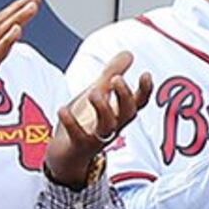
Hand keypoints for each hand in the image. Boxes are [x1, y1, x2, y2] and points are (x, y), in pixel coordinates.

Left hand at [47, 51, 144, 186]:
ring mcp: (98, 137)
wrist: (66, 155)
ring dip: (103, 108)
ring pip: (108, 126)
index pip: (138, 102)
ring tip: (93, 92)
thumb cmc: (85, 122)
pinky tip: (63, 109)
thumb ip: (112, 73)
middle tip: (116, 79)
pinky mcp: (80, 146)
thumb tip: (129, 53)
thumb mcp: (98, 93)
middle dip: (124, 96)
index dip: (144, 90)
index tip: (145, 74)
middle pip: (127, 114)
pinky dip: (71, 123)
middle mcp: (113, 125)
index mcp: (119, 113)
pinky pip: (79, 136)